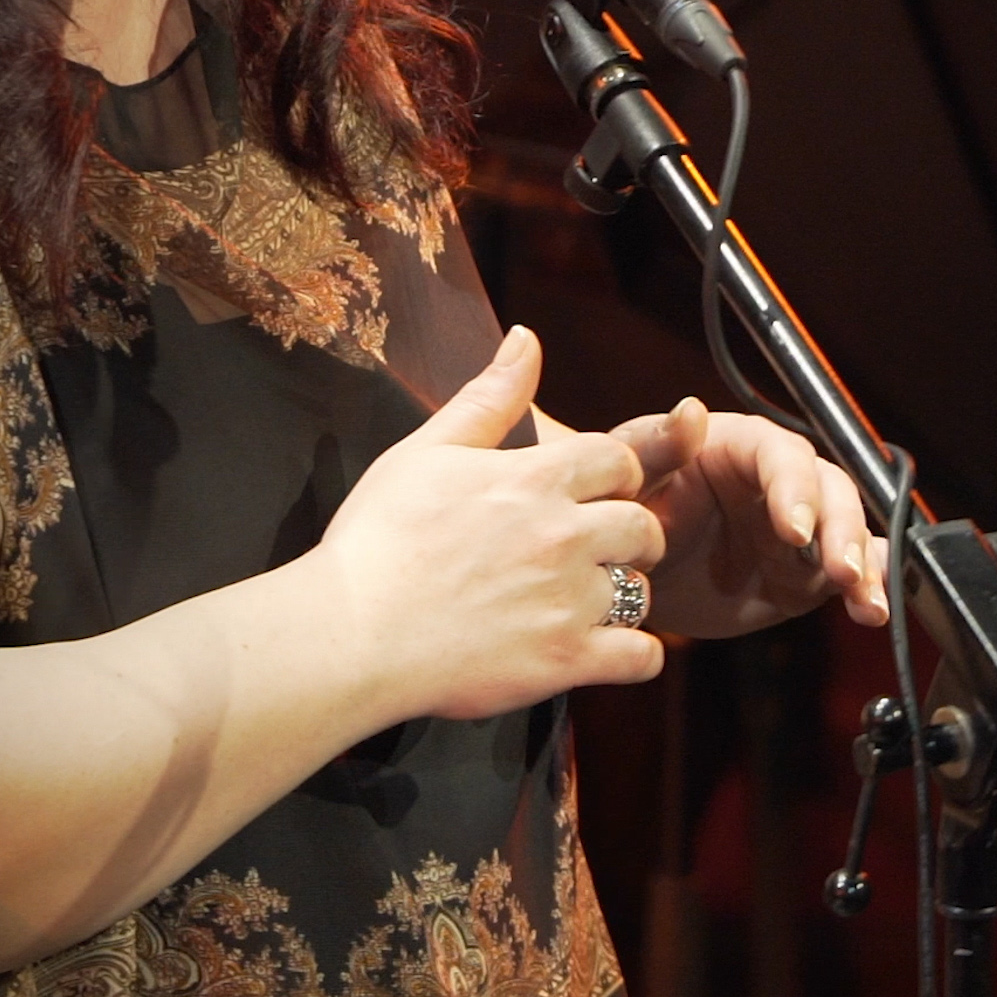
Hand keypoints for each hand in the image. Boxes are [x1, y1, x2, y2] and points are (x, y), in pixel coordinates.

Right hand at [307, 326, 668, 721]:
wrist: (350, 631)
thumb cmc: (377, 538)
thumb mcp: (424, 451)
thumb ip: (488, 396)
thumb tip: (526, 337)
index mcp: (533, 478)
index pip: (619, 458)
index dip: (610, 477)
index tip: (584, 497)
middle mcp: (564, 533)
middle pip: (645, 526)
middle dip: (628, 538)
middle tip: (588, 554)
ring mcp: (570, 599)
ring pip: (644, 592)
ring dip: (621, 597)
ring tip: (574, 604)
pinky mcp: (569, 659)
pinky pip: (644, 657)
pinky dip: (629, 656)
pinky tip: (593, 650)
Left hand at [609, 397, 887, 636]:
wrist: (624, 571)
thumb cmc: (622, 508)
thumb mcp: (628, 479)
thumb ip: (656, 448)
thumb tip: (690, 411)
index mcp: (738, 445)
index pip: (781, 455)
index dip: (795, 488)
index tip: (793, 530)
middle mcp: (780, 481)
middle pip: (830, 491)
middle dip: (841, 530)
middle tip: (839, 572)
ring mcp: (801, 527)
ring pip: (850, 532)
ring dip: (864, 564)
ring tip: (863, 601)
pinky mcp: (808, 572)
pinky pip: (851, 574)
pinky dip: (870, 589)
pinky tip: (873, 611)